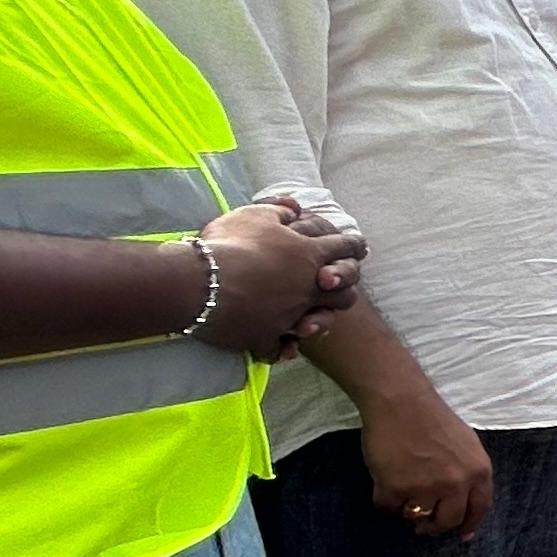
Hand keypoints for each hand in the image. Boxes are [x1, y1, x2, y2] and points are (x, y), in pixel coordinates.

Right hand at [191, 199, 360, 356]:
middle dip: (342, 290)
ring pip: (320, 325)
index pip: (346, 248)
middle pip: (345, 294)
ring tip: (306, 322)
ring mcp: (289, 315)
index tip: (359, 247)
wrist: (197, 281)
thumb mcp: (254, 215)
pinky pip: (280, 349)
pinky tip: (280, 345)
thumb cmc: (227, 243)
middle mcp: (306, 288)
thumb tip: (296, 207)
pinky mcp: (264, 337)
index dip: (354, 246)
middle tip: (330, 286)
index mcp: (308, 255)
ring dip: (317, 323)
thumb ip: (280, 210)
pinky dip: (281, 348)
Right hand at [359, 384, 490, 537]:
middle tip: (423, 525)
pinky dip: (385, 501)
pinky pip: (389, 510)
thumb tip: (465, 500)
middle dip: (435, 526)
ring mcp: (426, 488)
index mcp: (478, 471)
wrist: (400, 402)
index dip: (469, 524)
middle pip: (448, 521)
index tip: (462, 536)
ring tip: (402, 494)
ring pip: (417, 517)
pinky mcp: (396, 489)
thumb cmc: (432, 418)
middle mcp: (456, 483)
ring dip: (408, 511)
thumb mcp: (466, 444)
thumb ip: (468, 472)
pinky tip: (384, 485)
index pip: (479, 508)